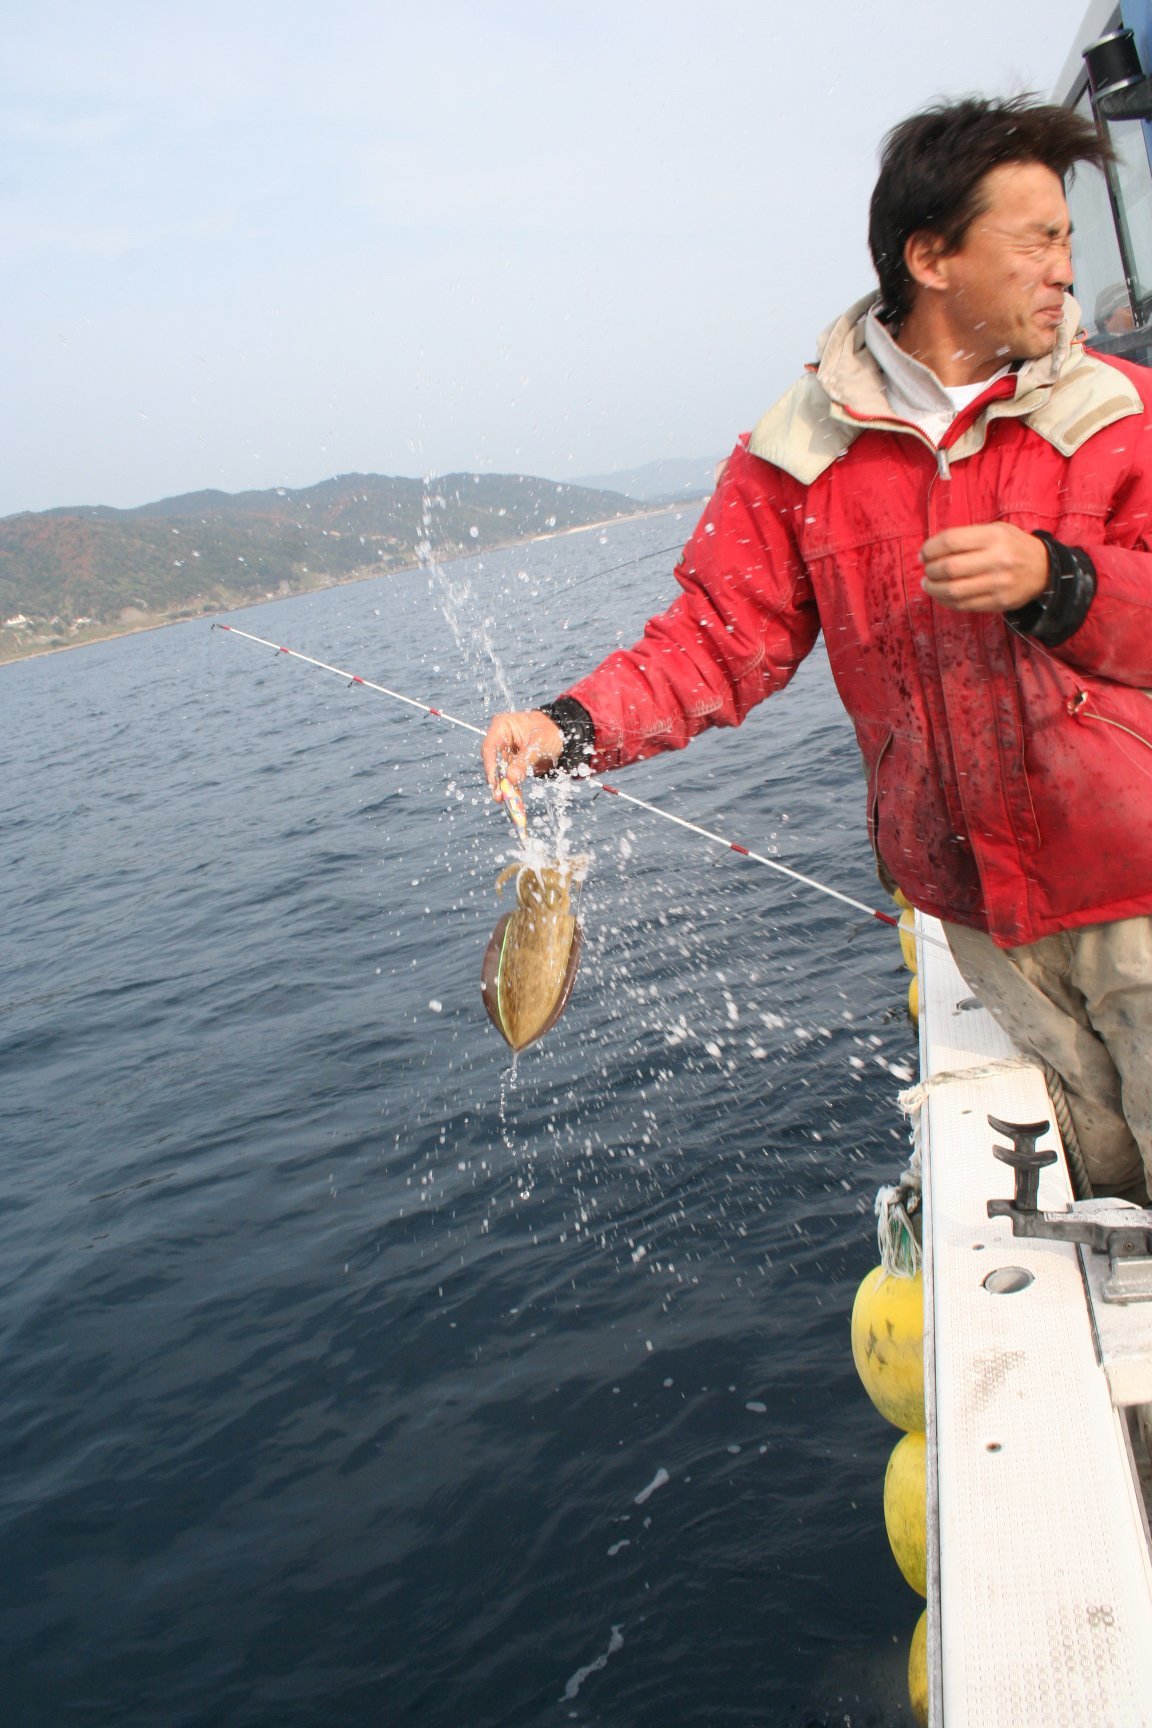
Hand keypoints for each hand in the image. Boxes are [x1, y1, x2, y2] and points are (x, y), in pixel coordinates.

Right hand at [481, 710, 564, 796]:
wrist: (561, 737)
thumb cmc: (549, 731)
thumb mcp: (539, 743)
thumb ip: (524, 760)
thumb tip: (511, 778)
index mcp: (502, 726)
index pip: (490, 747)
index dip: (490, 765)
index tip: (493, 782)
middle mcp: (500, 740)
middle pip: (494, 763)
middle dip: (497, 782)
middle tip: (499, 797)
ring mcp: (505, 754)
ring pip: (502, 775)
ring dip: (505, 790)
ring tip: (509, 805)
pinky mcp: (512, 766)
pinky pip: (511, 780)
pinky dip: (514, 792)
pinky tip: (516, 804)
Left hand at [919, 523, 1047, 612]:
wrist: (1044, 569)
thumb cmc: (1012, 546)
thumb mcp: (995, 530)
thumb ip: (966, 537)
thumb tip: (931, 550)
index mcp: (994, 537)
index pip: (951, 541)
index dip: (930, 548)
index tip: (923, 554)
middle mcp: (997, 559)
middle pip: (949, 567)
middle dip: (930, 570)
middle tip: (927, 570)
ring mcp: (998, 584)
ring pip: (953, 590)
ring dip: (934, 588)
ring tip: (928, 584)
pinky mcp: (998, 602)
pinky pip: (963, 605)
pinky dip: (946, 601)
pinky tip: (942, 595)